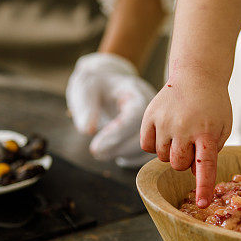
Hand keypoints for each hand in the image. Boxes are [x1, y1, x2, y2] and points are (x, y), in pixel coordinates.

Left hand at [67, 53, 155, 167]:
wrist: (108, 83)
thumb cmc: (96, 85)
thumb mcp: (85, 89)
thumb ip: (85, 107)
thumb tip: (88, 130)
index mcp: (135, 91)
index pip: (135, 115)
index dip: (117, 134)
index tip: (95, 148)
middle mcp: (151, 106)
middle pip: (147, 134)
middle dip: (120, 148)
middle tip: (96, 151)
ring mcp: (156, 120)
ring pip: (150, 146)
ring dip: (125, 154)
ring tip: (101, 151)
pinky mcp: (154, 133)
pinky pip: (149, 151)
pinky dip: (132, 156)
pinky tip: (114, 152)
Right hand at [140, 72, 231, 206]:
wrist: (197, 74)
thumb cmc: (213, 105)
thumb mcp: (223, 127)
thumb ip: (211, 152)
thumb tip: (190, 173)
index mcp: (207, 132)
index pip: (205, 166)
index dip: (203, 187)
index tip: (201, 204)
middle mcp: (184, 127)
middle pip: (177, 165)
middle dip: (184, 161)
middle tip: (191, 145)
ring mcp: (164, 121)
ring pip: (162, 157)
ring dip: (171, 152)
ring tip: (180, 135)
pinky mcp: (150, 115)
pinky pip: (146, 145)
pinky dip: (155, 144)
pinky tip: (165, 132)